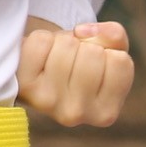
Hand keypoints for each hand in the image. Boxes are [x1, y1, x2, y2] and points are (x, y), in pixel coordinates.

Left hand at [17, 19, 133, 127]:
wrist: (36, 72)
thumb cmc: (78, 62)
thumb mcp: (108, 52)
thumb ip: (114, 36)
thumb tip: (83, 32)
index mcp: (106, 112)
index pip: (120, 61)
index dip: (107, 51)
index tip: (95, 62)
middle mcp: (78, 114)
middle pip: (93, 53)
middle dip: (84, 45)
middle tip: (72, 59)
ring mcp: (48, 102)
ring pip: (67, 45)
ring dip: (62, 41)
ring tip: (55, 57)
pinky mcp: (25, 85)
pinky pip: (41, 42)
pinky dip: (41, 39)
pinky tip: (39, 58)